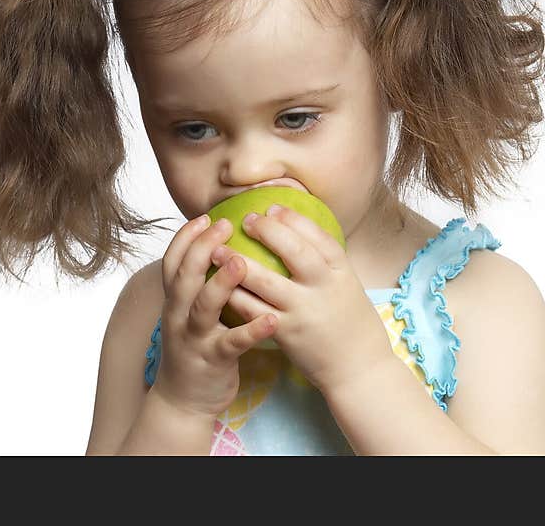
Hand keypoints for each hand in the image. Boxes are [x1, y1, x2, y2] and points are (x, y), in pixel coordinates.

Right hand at [153, 215, 278, 418]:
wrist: (183, 401)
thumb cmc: (195, 347)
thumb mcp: (188, 313)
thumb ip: (199, 285)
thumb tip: (219, 249)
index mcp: (175, 301)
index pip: (172, 261)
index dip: (186, 238)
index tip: (206, 217)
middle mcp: (179, 316)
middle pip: (184, 276)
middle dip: (202, 248)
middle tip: (226, 225)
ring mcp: (193, 338)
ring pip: (203, 307)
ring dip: (221, 283)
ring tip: (241, 263)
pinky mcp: (212, 361)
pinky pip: (232, 343)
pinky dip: (250, 330)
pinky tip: (271, 318)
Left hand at [209, 204, 393, 394]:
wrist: (359, 369)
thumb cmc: (349, 321)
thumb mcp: (345, 284)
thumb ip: (323, 260)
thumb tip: (293, 226)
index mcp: (342, 272)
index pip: (319, 237)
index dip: (294, 220)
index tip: (271, 208)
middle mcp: (324, 288)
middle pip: (295, 252)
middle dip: (268, 232)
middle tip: (245, 220)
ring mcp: (303, 311)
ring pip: (267, 282)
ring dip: (238, 263)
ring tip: (217, 250)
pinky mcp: (286, 333)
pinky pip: (254, 311)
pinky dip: (235, 296)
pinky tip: (219, 285)